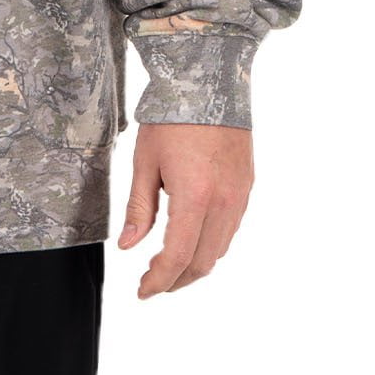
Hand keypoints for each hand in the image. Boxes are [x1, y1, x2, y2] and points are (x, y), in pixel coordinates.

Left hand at [117, 123, 252, 298]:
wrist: (207, 83)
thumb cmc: (170, 118)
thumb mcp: (144, 161)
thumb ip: (139, 208)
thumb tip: (128, 247)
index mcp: (195, 197)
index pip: (177, 257)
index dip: (158, 281)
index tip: (142, 291)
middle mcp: (224, 202)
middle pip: (202, 262)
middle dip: (176, 280)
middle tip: (152, 283)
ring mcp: (240, 196)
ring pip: (220, 249)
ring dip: (194, 265)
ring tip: (168, 266)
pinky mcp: (246, 187)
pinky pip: (230, 230)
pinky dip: (210, 245)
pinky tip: (191, 239)